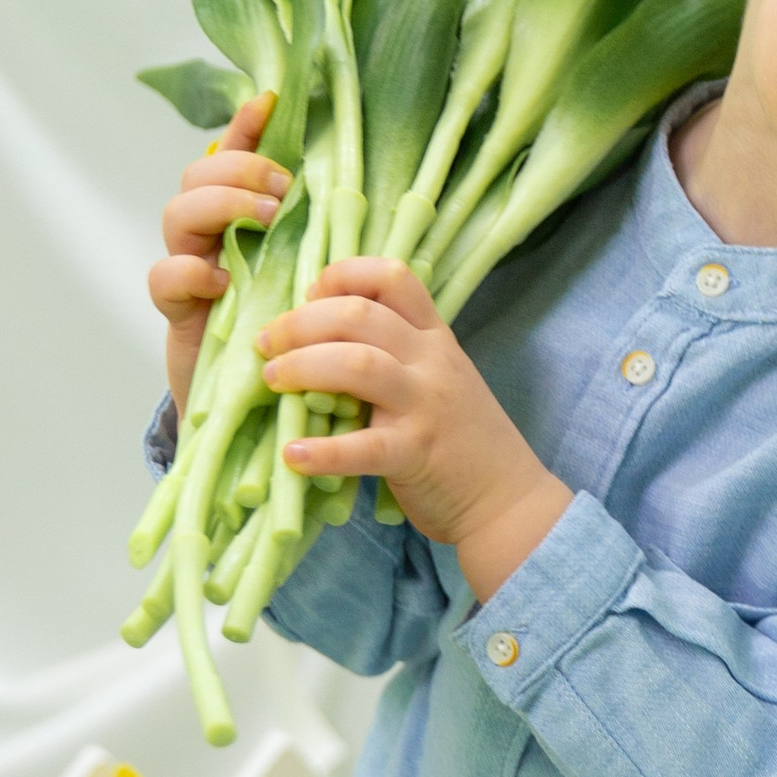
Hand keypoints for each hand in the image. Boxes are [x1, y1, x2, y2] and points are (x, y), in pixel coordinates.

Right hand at [148, 93, 286, 415]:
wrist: (258, 408)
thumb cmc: (288, 336)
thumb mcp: (311, 277)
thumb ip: (316, 234)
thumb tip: (347, 189)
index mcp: (240, 219)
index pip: (231, 156)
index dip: (244, 125)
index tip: (271, 104)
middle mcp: (208, 236)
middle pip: (199, 174)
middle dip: (239, 170)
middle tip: (283, 190)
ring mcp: (188, 270)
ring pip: (177, 212)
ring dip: (221, 205)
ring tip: (266, 222)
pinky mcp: (176, 312)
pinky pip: (164, 276)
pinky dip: (190, 271)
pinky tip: (222, 282)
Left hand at [260, 260, 570, 603]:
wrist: (509, 500)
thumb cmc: (462, 441)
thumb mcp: (439, 379)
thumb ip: (395, 355)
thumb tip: (318, 340)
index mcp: (434, 337)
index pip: (391, 276)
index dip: (341, 276)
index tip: (309, 297)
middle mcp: (431, 361)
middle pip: (359, 313)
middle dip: (300, 322)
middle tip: (267, 344)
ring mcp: (425, 406)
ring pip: (358, 363)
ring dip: (303, 366)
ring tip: (272, 380)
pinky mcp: (416, 454)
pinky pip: (364, 447)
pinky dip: (322, 451)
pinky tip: (292, 455)